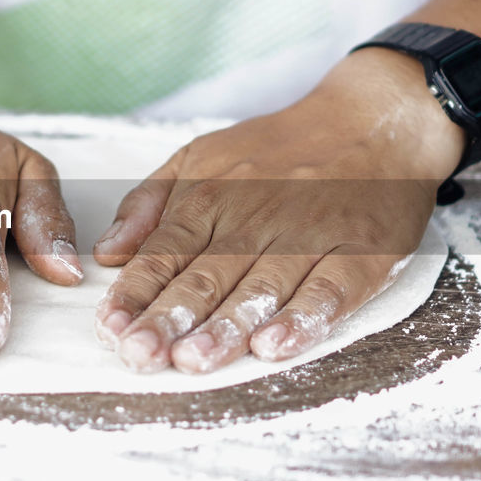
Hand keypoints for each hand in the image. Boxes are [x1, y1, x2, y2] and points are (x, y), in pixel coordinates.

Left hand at [91, 49, 464, 373]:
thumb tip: (107, 251)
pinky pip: (328, 290)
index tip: (109, 328)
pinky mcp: (359, 251)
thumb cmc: (279, 149)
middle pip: (206, 275)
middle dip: (169, 318)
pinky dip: (301, 318)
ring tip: (193, 360)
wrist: (373, 120)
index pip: (164, 251)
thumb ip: (149, 203)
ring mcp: (308, 235)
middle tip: (139, 355)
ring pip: (261, 287)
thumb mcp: (200, 156)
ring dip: (225, 327)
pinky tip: (273, 346)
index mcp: (211, 196)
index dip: (136, 292)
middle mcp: (254, 217)